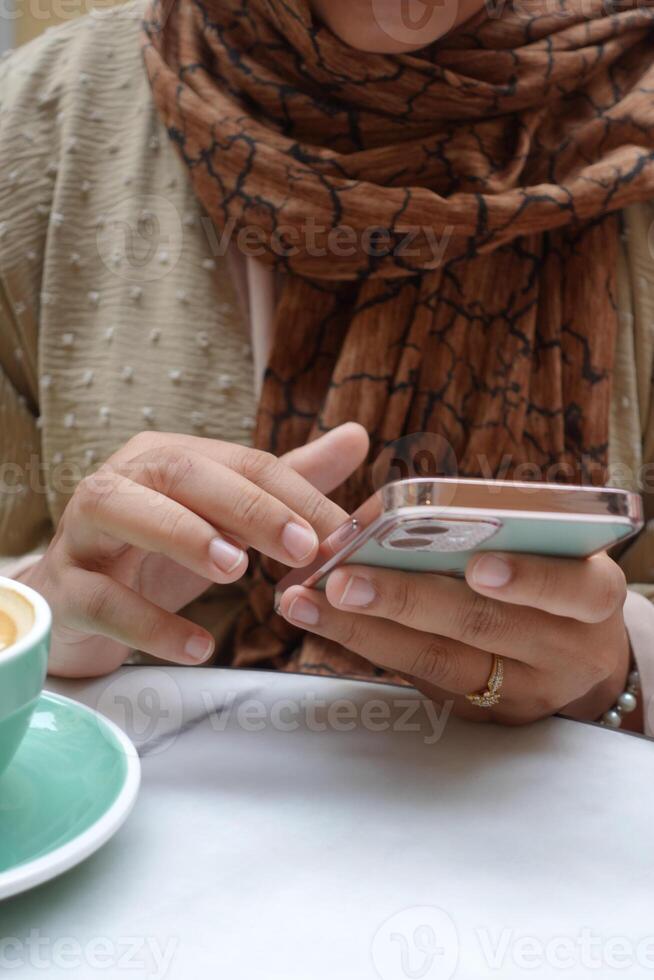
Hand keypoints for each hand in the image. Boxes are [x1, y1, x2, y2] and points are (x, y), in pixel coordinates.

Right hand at [25, 424, 368, 677]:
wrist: (76, 606)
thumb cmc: (156, 555)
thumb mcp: (224, 519)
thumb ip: (287, 482)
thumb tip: (359, 437)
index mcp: (166, 458)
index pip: (240, 461)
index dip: (294, 494)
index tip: (341, 534)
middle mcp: (121, 480)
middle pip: (182, 473)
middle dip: (248, 506)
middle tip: (301, 546)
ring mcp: (84, 531)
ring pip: (124, 511)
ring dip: (185, 536)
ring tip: (238, 571)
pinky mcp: (64, 587)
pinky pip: (102, 599)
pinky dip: (151, 625)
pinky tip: (201, 646)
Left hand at [278, 550, 633, 726]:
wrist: (576, 660)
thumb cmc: (551, 581)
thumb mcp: (550, 552)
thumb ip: (496, 531)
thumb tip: (388, 511)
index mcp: (592, 595)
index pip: (573, 589)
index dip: (527, 579)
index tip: (477, 567)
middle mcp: (565, 651)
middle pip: (483, 626)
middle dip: (406, 599)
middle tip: (343, 578)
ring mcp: (523, 693)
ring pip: (438, 662)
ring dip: (363, 628)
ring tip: (306, 600)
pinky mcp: (484, 717)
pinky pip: (419, 680)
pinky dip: (367, 646)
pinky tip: (323, 622)